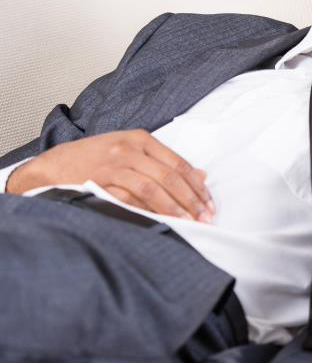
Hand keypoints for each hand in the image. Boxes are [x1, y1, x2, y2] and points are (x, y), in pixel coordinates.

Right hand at [8, 130, 214, 221]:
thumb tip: (201, 175)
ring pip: (152, 188)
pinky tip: (160, 222)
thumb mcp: (130, 151)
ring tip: (188, 222)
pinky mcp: (98, 184)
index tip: (209, 204)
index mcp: (139, 140)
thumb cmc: (94, 159)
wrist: (51, 167)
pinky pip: (128, 200)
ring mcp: (112, 166)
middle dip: (191, 200)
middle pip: (169, 177)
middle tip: (205, 217)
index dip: (197, 186)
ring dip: (173, 208)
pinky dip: (147, 212)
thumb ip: (164, 162)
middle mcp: (127, 150)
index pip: (178, 164)